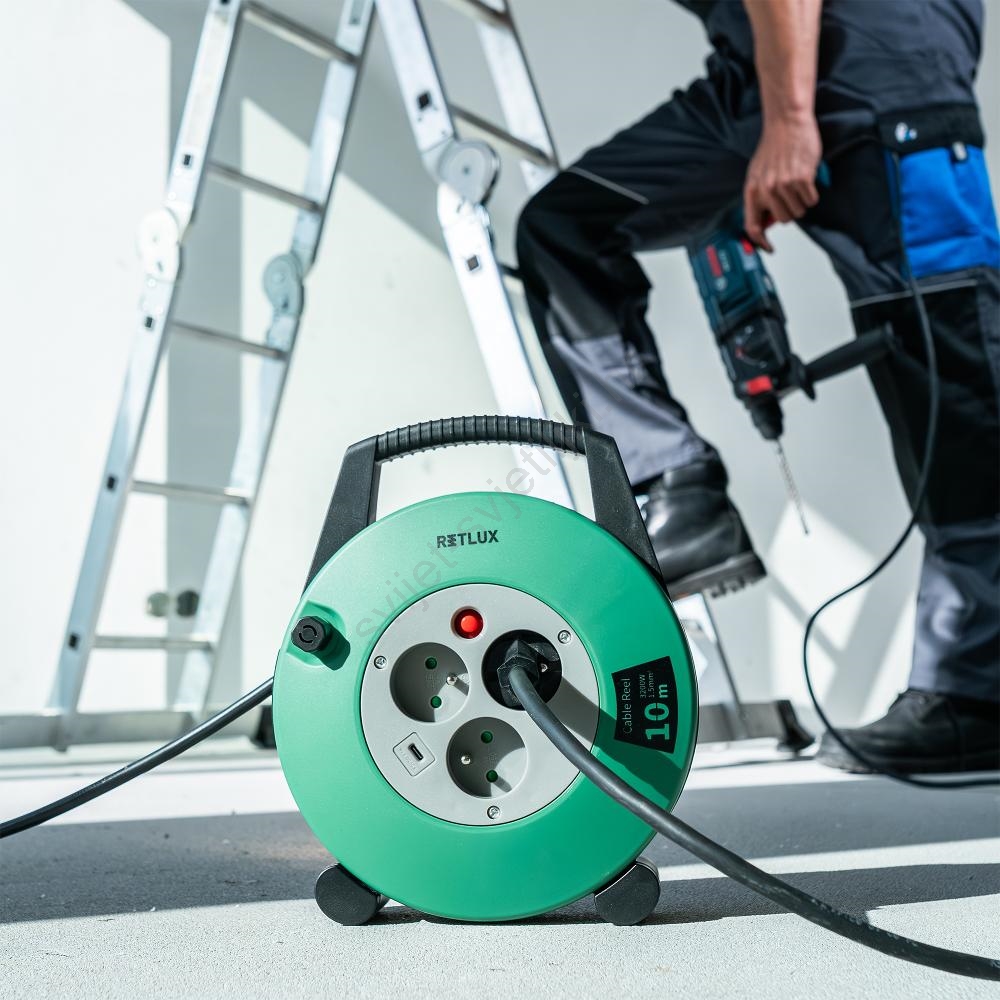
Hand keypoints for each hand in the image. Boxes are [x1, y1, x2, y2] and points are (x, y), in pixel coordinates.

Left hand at [742, 114, 821, 250]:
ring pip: (799, 211)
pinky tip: (806, 177)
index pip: (752, 226)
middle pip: (784, 220)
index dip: (761, 241)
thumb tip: (764, 221)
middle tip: (791, 194)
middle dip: (790, 210)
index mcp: (752, 191)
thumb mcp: (757, 175)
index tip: (769, 247)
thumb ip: (759, 197)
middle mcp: (766, 190)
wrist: (787, 123)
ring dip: (802, 200)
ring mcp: (784, 186)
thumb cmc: (773, 147)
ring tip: (797, 183)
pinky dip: (812, 192)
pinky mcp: (802, 179)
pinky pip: (811, 200)